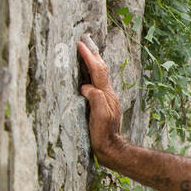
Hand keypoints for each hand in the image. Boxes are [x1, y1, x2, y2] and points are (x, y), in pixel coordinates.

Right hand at [77, 35, 122, 162]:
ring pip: (100, 75)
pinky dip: (91, 73)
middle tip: (83, 42)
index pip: (97, 71)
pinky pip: (97, 83)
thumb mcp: (99, 117)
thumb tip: (86, 86)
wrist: (110, 148)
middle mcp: (108, 94)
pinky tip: (86, 73)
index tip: (80, 45)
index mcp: (106, 95)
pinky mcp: (103, 103)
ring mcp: (106, 98)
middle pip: (101, 69)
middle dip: (92, 54)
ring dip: (92, 62)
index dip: (88, 57)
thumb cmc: (103, 135)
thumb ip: (95, 98)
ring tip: (84, 52)